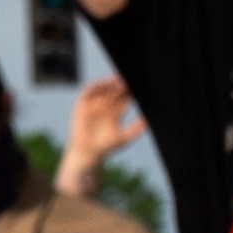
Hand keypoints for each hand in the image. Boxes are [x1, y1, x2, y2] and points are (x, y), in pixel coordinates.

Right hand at [67, 73, 140, 189]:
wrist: (88, 153)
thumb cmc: (106, 147)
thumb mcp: (125, 138)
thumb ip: (136, 128)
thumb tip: (149, 119)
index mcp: (116, 114)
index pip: (125, 99)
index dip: (132, 92)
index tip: (140, 87)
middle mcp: (105, 107)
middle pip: (115, 91)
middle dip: (122, 85)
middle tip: (130, 79)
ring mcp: (94, 105)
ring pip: (103, 90)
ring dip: (109, 84)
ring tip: (117, 80)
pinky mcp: (82, 105)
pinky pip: (87, 93)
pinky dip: (93, 87)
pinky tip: (101, 84)